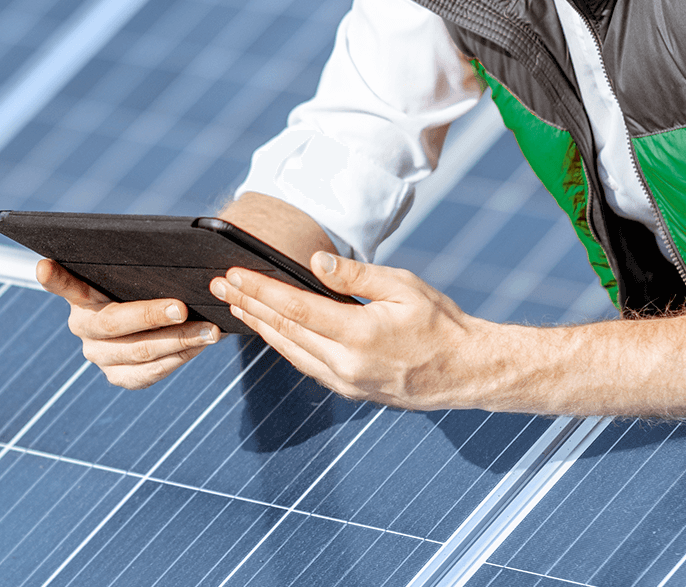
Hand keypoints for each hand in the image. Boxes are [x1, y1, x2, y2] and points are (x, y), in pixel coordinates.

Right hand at [36, 259, 220, 388]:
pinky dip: (177, 359)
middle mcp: (81, 327)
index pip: (63, 283)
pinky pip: (148, 374)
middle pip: (113, 324)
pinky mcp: (117, 376)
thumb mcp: (139, 271)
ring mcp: (98, 356)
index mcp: (80, 295)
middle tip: (182, 307)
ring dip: (178, 341)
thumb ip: (136, 264)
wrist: (156, 318)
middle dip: (151, 315)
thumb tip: (169, 249)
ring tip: (210, 330)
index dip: (54, 278)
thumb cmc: (147, 284)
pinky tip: (199, 346)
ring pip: (138, 353)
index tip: (44, 266)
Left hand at [209, 252, 507, 410]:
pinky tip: (270, 329)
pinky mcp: (349, 390)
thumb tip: (313, 263)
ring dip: (261, 327)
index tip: (233, 275)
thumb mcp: (403, 286)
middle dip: (249, 305)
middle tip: (219, 286)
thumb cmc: (440, 322)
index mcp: (360, 335)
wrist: (466, 371)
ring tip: (237, 304)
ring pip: (290, 352)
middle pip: (284, 332)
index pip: (295, 309)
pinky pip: (306, 365)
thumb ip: (355, 275)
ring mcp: (346, 382)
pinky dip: (283, 344)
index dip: (260, 291)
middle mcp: (347, 364)